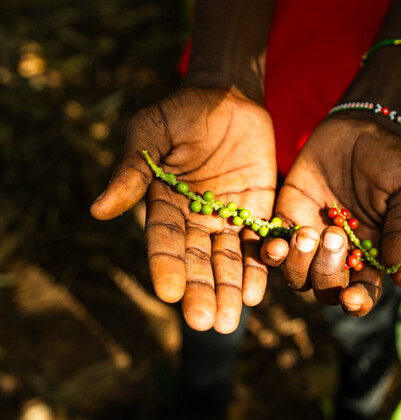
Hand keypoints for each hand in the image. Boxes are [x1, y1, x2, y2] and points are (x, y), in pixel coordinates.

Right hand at [91, 86, 275, 332]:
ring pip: (227, 262)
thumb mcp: (152, 133)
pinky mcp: (257, 211)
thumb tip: (99, 210)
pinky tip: (257, 294)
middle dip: (201, 292)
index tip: (169, 294)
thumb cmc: (182, 111)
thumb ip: (133, 170)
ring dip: (228, 291)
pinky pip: (258, 244)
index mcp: (163, 205)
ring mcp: (227, 218)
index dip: (167, 268)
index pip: (164, 243)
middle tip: (204, 323)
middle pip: (197, 262)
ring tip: (230, 321)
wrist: (229, 97)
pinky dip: (258, 268)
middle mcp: (194, 219)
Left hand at [263, 114, 400, 316]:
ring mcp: (311, 239)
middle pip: (327, 288)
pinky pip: (273, 248)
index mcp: (372, 255)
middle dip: (328, 272)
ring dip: (298, 264)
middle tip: (335, 235)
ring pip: (297, 276)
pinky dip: (271, 253)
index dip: (357, 302)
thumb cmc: (392, 161)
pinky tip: (278, 242)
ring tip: (307, 233)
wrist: (359, 126)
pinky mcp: (286, 218)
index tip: (351, 298)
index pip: (364, 292)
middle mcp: (340, 254)